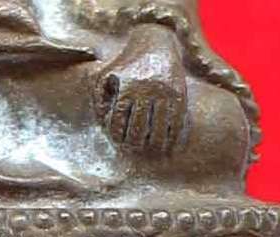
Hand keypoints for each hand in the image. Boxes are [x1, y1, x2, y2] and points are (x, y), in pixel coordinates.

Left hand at [96, 25, 187, 154]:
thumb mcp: (108, 74)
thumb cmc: (127, 63)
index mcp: (128, 88)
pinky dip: (173, 137)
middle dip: (133, 143)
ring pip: (159, 129)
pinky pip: (177, 122)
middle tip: (132, 149)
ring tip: (150, 151)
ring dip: (153, 144)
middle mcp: (147, 91)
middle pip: (138, 128)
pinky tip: (169, 146)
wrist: (157, 43)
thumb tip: (102, 121)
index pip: (118, 121)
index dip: (116, 135)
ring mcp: (165, 94)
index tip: (118, 142)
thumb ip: (100, 97)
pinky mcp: (180, 95)